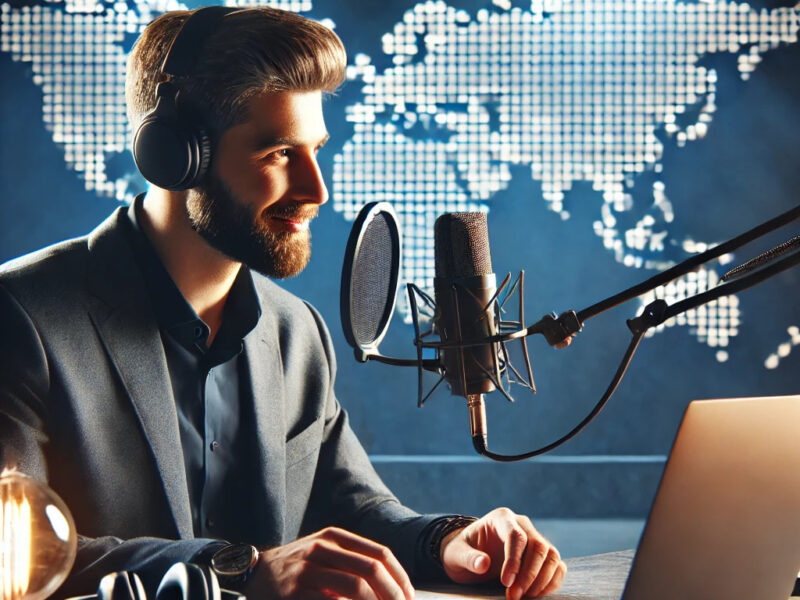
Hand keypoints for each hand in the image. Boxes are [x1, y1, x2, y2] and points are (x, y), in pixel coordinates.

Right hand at [245, 527, 413, 599]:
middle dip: (393, 594)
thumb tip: (392, 586)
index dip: (400, 577)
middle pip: (371, 569)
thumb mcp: (325, 553)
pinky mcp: (296, 593)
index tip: (409, 597)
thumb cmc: (299, 567)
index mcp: (335, 537)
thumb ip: (353, 562)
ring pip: (355, 588)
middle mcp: (322, 549)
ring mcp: (308, 571)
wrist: (255, 574)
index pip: (380, 553)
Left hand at [440, 508, 565, 598]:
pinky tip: (534, 595)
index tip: (506, 582)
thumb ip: (468, 558)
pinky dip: (551, 582)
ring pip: (551, 556)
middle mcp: (521, 524)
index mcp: (501, 518)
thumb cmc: (461, 552)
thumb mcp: (456, 555)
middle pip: (538, 546)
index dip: (514, 561)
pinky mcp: (542, 555)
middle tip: (514, 596)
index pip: (516, 536)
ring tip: (523, 597)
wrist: (468, 555)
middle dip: (528, 575)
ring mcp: (534, 538)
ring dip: (541, 580)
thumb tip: (483, 563)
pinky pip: (557, 566)